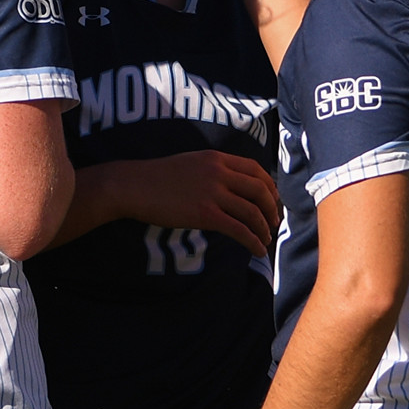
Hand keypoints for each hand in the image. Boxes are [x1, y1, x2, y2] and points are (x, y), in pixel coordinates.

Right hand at [84, 151, 280, 256]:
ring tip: (265, 240)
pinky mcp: (205, 214)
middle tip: (273, 223)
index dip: (270, 186)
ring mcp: (213, 193)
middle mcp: (219, 172)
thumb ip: (213, 170)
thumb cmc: (158, 177)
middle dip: (272, 209)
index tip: (273, 200)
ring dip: (264, 228)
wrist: (135, 185)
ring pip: (252, 211)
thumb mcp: (192, 162)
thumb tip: (231, 187)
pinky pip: (239, 229)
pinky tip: (257, 250)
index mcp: (217, 158)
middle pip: (260, 190)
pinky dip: (253, 241)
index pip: (256, 170)